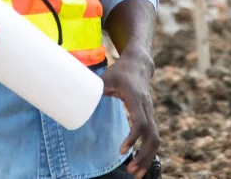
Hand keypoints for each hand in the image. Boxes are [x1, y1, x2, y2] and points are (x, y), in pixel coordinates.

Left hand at [102, 49, 159, 177]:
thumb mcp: (107, 76)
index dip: (133, 137)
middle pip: (152, 136)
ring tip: (135, 174)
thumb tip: (75, 98)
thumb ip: (95, 88)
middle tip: (130, 171)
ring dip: (147, 158)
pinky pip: (153, 137)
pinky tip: (140, 163)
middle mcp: (146, 108)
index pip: (140, 122)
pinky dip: (148, 152)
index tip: (122, 150)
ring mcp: (150, 113)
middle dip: (143, 156)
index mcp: (136, 98)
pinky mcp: (150, 117)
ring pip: (155, 139)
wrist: (139, 64)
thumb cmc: (121, 71)